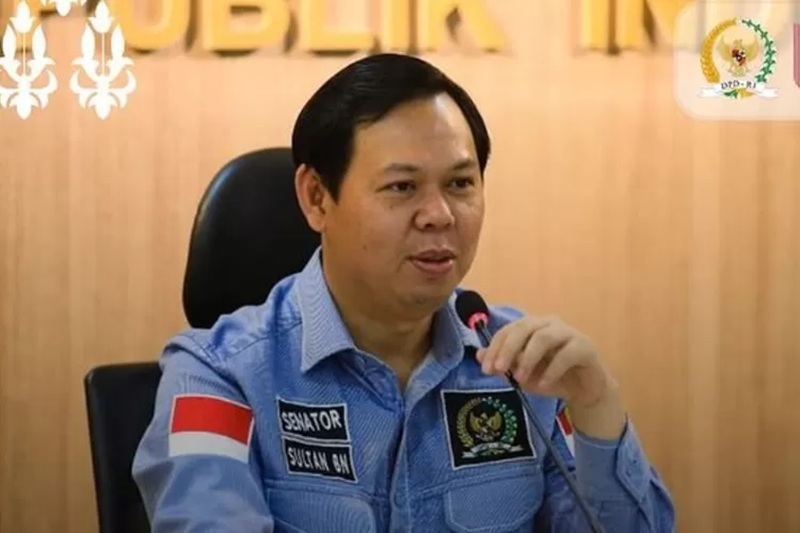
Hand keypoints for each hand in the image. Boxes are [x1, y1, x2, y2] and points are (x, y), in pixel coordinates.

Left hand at [476, 315, 626, 439]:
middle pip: (525, 328)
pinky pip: (566, 354)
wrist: (585, 391)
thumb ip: (503, 363)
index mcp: (533, 327)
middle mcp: (550, 324)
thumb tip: (479, 354)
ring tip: (519, 378)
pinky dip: (551, 370)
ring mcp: (569, 334)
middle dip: (508, 349)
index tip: (486, 368)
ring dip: (528, 358)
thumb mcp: (522, 373)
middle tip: (498, 369)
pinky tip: (543, 384)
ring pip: (544, 337)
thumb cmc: (552, 378)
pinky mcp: (585, 347)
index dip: (495, 347)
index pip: (509, 330)